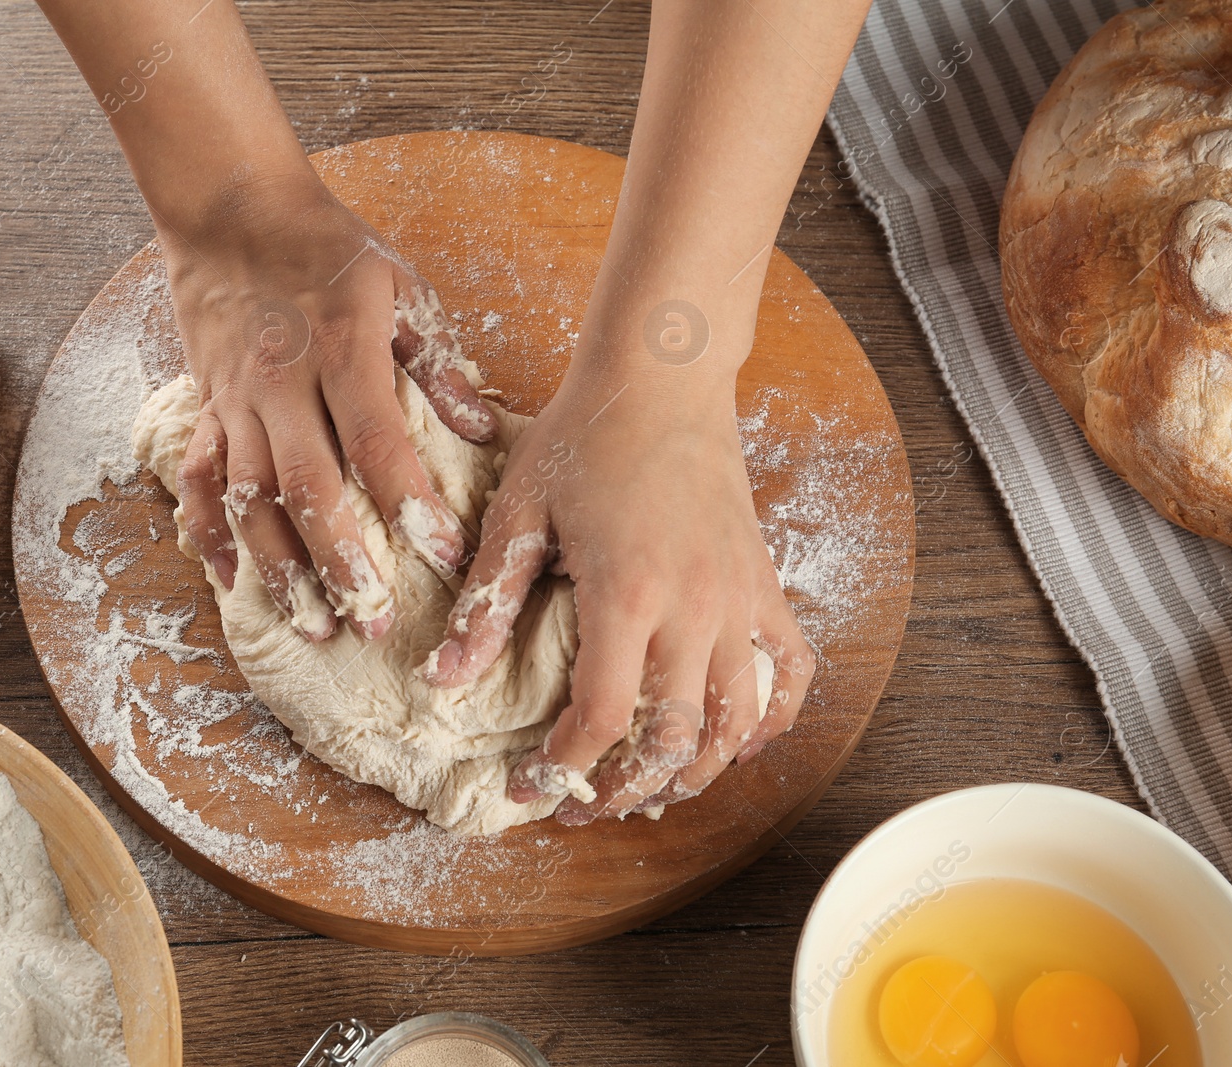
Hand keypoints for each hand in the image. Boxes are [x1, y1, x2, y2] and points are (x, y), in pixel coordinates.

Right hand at [159, 173, 495, 639]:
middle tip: (376, 621)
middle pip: (308, 489)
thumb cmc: (329, 250)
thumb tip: (485, 430)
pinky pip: (199, 483)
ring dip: (281, 569)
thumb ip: (438, 363)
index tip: (443, 555)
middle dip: (343, 563)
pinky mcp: (205, 410)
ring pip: (250, 500)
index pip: (376, 443)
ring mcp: (235, 403)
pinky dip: (209, 537)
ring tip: (316, 626)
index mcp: (340, 351)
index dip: (409, 504)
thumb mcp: (400, 288)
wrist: (232, 210)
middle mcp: (281, 385)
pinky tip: (233, 584)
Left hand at [423, 354, 814, 821]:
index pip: (603, 715)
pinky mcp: (764, 583)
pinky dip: (769, 718)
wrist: (662, 375)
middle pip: (675, 739)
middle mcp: (693, 607)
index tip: (534, 787)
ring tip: (653, 787)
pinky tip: (737, 740)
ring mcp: (738, 598)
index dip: (565, 766)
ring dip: (698, 771)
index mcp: (626, 593)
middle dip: (627, 787)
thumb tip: (444, 677)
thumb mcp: (521, 511)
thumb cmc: (585, 434)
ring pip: (737, 722)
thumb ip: (489, 600)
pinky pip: (787, 670)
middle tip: (588, 802)